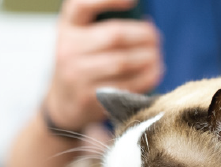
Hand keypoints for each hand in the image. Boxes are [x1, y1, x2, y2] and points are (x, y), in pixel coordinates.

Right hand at [45, 0, 162, 130]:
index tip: (132, 1)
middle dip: (143, 35)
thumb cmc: (81, 64)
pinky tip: (154, 72)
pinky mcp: (89, 97)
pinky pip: (125, 85)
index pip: (80, 5)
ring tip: (157, 56)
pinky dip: (145, 78)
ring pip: (122, 62)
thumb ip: (104, 27)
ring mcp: (76, 75)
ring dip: (147, 58)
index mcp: (67, 27)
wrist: (63, 103)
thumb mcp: (81, 38)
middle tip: (156, 38)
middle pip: (114, 36)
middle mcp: (68, 49)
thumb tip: (145, 23)